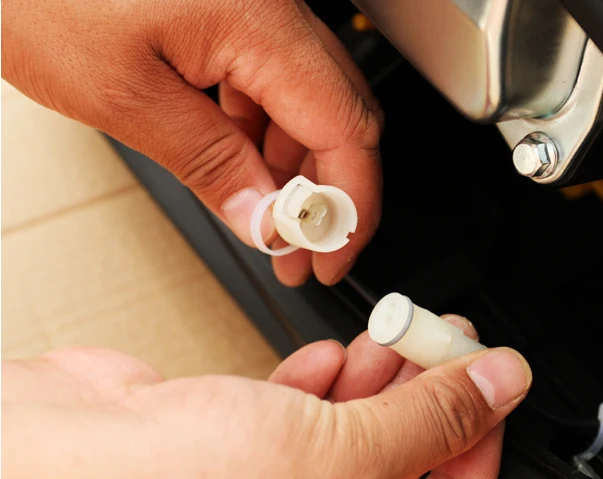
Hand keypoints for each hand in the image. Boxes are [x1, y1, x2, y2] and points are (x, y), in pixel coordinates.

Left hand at [2, 0, 382, 285]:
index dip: (350, 202)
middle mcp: (271, 9)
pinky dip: (266, 137)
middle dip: (328, 194)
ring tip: (271, 223)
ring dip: (297, 170)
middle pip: (339, 116)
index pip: (344, 126)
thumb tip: (264, 219)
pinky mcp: (234, 17)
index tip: (332, 253)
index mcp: (256, 20)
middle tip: (304, 252)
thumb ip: (206, 161)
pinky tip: (247, 170)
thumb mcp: (122, 93)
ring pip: (309, 105)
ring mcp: (256, 11)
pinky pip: (273, 86)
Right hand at [2, 317, 530, 478]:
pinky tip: (335, 355)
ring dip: (382, 377)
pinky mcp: (237, 437)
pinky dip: (326, 378)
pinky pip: (303, 410)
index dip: (479, 436)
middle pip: (403, 454)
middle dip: (430, 392)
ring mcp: (272, 475)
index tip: (493, 380)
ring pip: (355, 425)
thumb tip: (497, 386)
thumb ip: (423, 422)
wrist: (54, 453)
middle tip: (445, 338)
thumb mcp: (328, 457)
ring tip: (398, 334)